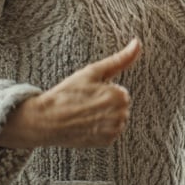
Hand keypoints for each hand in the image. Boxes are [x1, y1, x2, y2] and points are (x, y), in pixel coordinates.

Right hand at [0, 38, 141, 148]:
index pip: (120, 92)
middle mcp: (120, 115)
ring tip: (84, 114)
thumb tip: (137, 43)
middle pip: (120, 106)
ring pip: (116, 119)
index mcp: (119, 96)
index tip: (88, 93)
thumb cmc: (68, 93)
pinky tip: (86, 125)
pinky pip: (110, 132)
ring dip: (104, 117)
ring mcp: (113, 130)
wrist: (46, 120)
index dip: (104, 91)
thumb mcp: (93, 72)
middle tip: (85, 103)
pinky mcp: (106, 142)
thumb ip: (120, 59)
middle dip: (106, 104)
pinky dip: (100, 129)